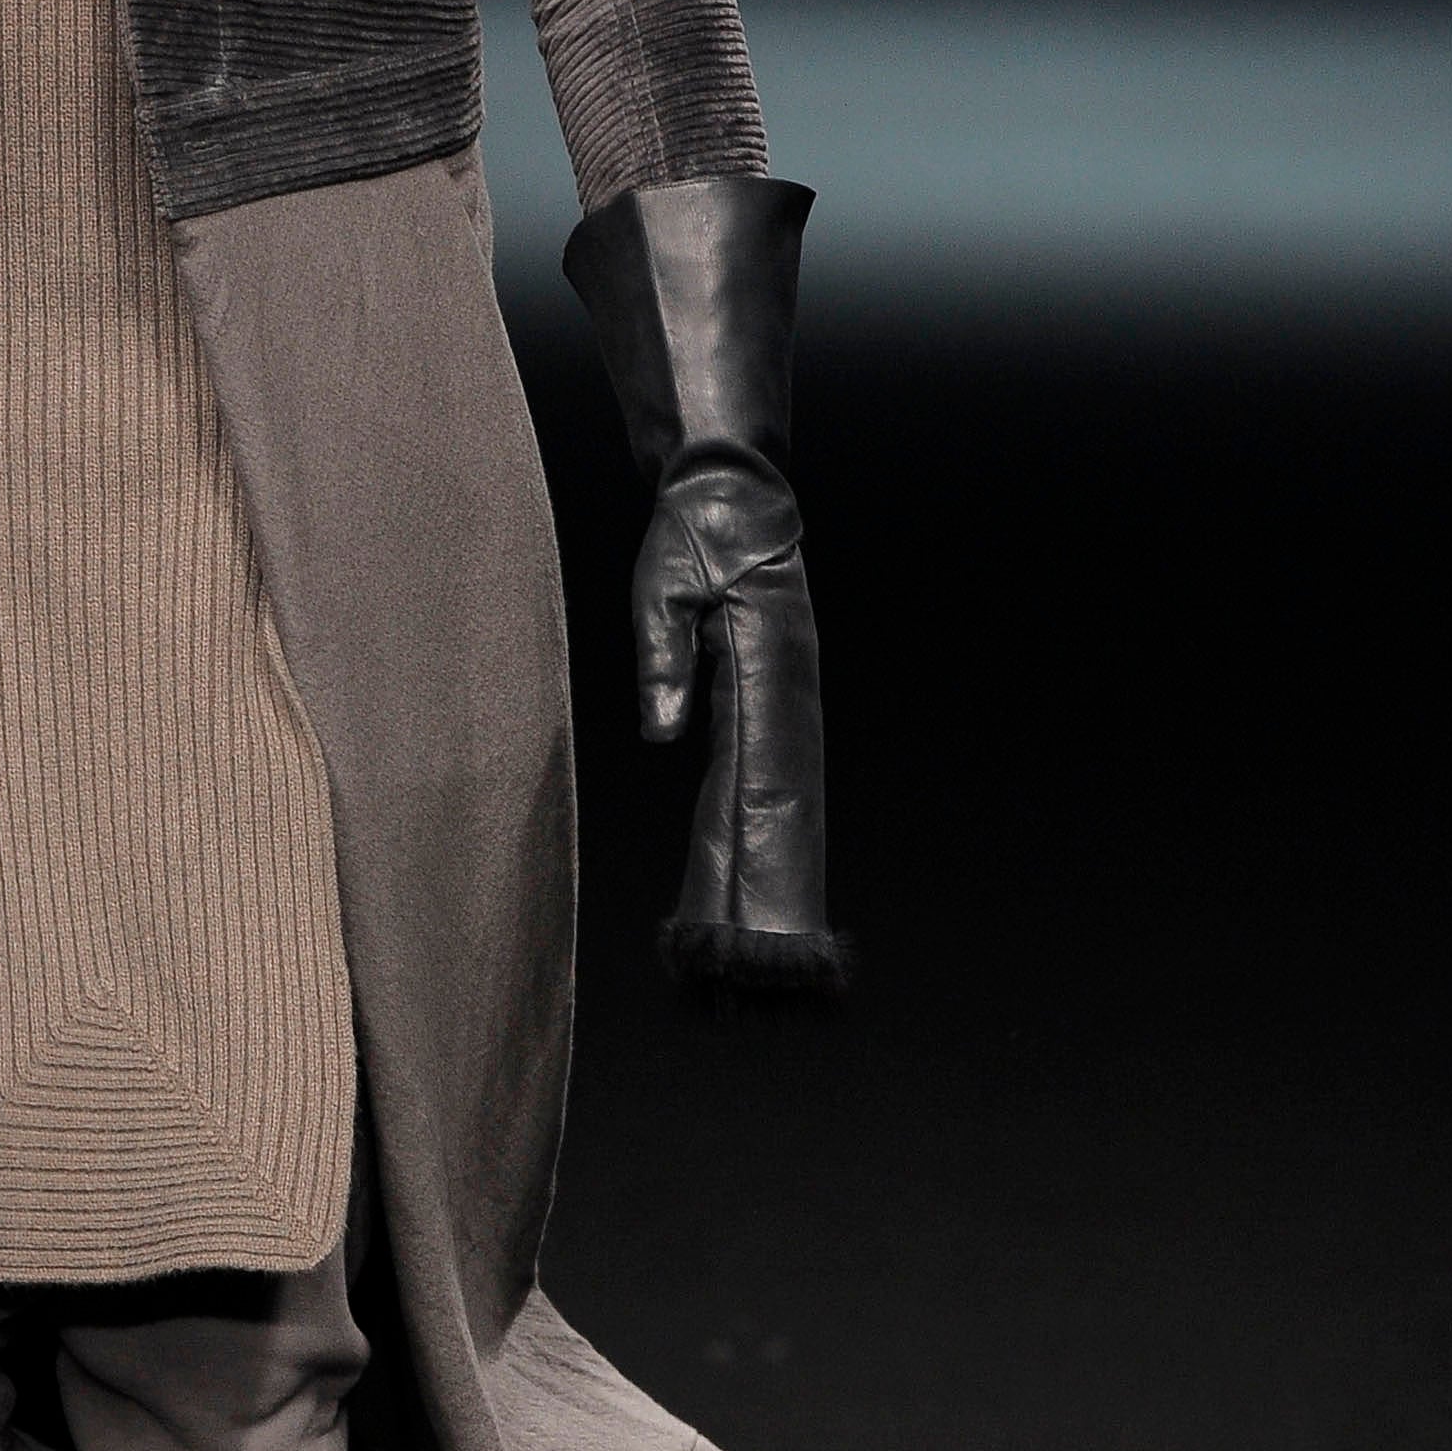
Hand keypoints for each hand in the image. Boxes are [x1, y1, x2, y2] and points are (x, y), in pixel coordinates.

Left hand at [633, 462, 843, 986]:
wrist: (731, 487)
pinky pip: (768, 770)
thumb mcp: (662, 583)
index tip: (757, 902)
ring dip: (776, 864)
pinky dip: (761, 823)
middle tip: (764, 963)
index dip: (762, 842)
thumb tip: (664, 738)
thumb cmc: (693, 529)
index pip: (765, 771)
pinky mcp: (772, 696)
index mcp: (768, 665)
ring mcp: (787, 697)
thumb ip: (662, 658)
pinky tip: (746, 867)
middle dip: (776, 883)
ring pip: (783, 795)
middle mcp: (789, 691)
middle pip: (784, 802)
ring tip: (762, 940)